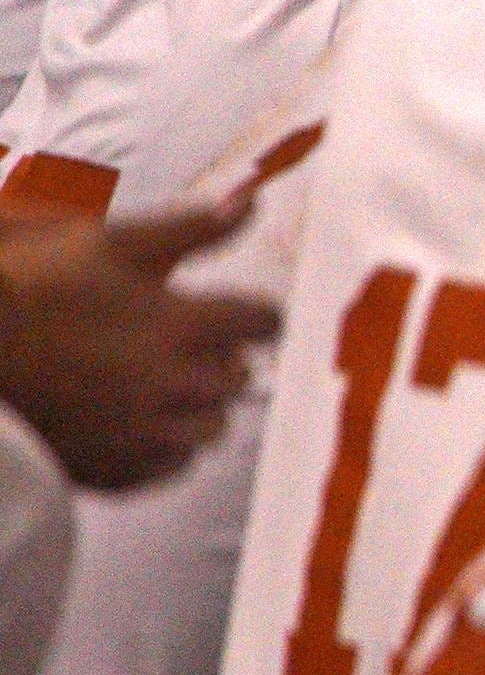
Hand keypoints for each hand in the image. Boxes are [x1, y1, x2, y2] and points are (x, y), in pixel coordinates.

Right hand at [0, 191, 277, 493]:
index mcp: (181, 328)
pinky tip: (126, 416)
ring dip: (195, 403)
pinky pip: (172, 464)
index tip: (231, 312)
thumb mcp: (111, 243)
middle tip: (170, 341)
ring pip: (212, 426)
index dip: (251, 314)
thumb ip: (192, 228)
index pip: (265, 323)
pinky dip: (162, 444)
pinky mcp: (116, 472)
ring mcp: (145, 436)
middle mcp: (174, 388)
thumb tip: (252, 203)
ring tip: (145, 380)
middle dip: (217, 356)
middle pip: (238, 376)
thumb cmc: (30, 292)